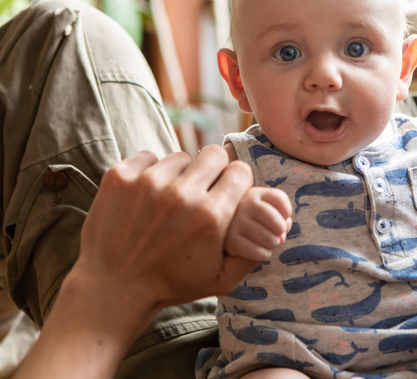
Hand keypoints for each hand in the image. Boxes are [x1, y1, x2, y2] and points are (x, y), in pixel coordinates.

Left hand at [75, 144, 257, 313]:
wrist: (112, 288)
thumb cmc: (171, 285)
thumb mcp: (221, 280)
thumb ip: (253, 253)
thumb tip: (278, 229)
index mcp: (211, 216)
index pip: (240, 171)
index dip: (236, 182)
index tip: (226, 194)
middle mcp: (182, 195)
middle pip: (214, 154)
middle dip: (213, 171)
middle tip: (202, 190)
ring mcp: (148, 183)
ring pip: (181, 156)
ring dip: (180, 174)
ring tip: (170, 199)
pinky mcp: (120, 176)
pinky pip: (148, 156)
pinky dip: (150, 171)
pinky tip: (147, 196)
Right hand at [224, 186, 292, 262]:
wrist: (222, 231)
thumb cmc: (251, 219)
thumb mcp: (265, 210)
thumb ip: (280, 217)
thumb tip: (283, 233)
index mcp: (254, 194)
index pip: (279, 198)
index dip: (287, 210)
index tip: (285, 217)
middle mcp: (243, 204)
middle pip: (273, 218)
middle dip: (281, 229)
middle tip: (279, 235)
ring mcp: (234, 222)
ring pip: (265, 236)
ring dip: (274, 242)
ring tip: (272, 243)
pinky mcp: (229, 241)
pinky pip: (254, 250)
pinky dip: (263, 253)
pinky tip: (263, 252)